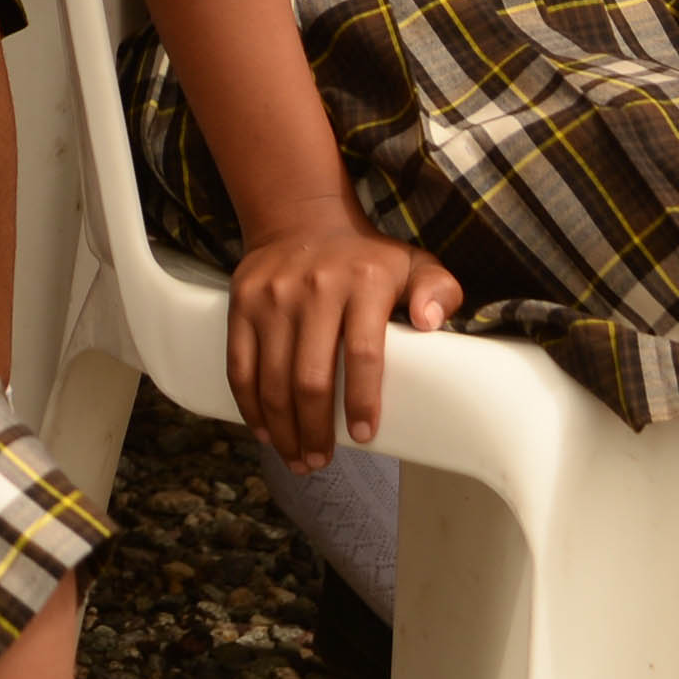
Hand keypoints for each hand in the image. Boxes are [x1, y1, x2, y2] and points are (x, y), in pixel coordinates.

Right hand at [223, 215, 458, 467]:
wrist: (300, 218)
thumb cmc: (365, 258)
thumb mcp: (413, 263)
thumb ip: (438, 290)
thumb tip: (429, 322)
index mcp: (364, 282)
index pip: (364, 353)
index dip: (361, 400)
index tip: (362, 435)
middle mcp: (316, 288)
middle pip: (311, 377)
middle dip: (314, 430)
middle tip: (319, 461)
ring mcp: (274, 296)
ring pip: (272, 379)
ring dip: (282, 428)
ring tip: (296, 457)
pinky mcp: (242, 302)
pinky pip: (239, 365)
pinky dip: (249, 405)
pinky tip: (264, 430)